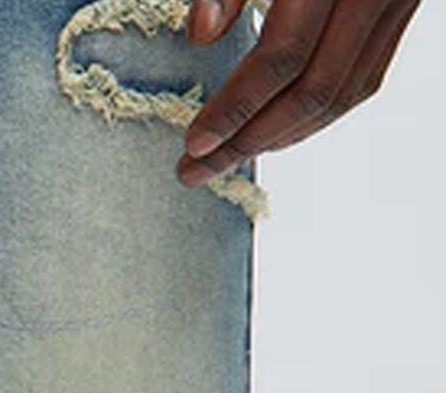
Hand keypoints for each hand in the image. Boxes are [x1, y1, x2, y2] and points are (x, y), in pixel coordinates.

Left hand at [177, 0, 421, 186]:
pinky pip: (365, 79)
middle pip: (312, 92)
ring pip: (343, 95)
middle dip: (249, 141)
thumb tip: (200, 37)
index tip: (191, 146)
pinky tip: (276, 131)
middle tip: (196, 171)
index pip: (282, 56)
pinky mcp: (406, 5)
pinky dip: (317, 116)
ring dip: (282, 138)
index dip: (235, 108)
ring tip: (229, 158)